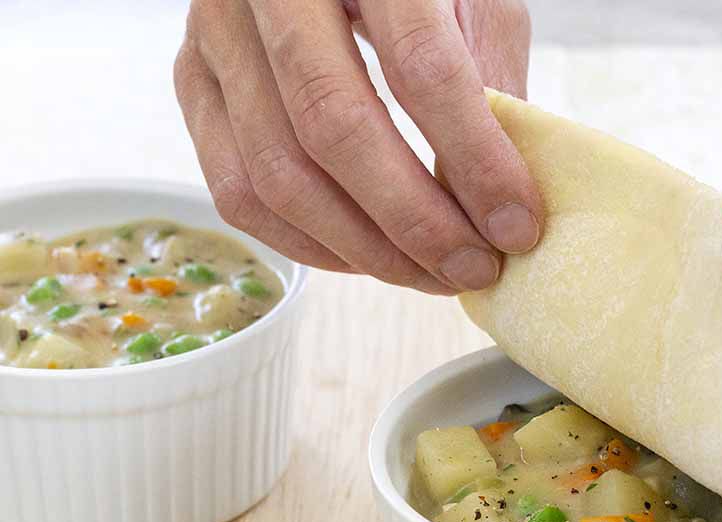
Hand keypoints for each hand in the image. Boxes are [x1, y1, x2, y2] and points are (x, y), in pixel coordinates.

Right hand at [174, 0, 540, 293]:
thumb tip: (497, 197)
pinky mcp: (193, 78)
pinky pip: (237, 191)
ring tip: (432, 275)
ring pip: (277, 175)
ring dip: (365, 249)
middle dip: (415, 221)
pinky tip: (367, 257)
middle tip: (475, 268)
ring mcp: (216, 33)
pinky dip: (307, 243)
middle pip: (335, 129)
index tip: (516, 226)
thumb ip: (491, 75)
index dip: (474, 159)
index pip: (420, 66)